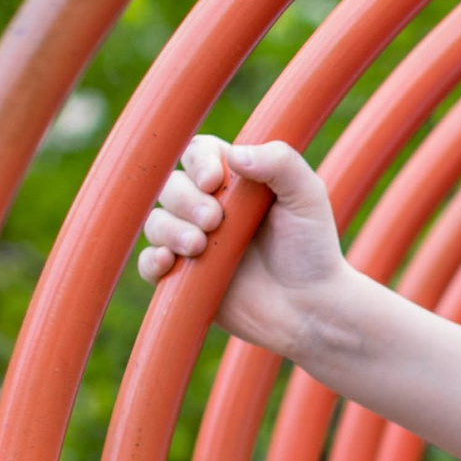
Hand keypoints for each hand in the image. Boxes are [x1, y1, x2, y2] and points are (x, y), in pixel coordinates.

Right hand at [137, 136, 352, 357]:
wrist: (310, 306)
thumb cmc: (312, 249)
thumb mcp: (307, 196)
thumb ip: (280, 163)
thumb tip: (234, 154)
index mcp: (235, 182)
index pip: (198, 153)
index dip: (198, 162)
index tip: (215, 182)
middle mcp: (208, 207)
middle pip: (171, 186)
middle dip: (186, 200)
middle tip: (214, 221)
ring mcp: (193, 242)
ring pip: (157, 222)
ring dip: (169, 229)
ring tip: (198, 246)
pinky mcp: (184, 277)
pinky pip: (148, 263)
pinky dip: (151, 260)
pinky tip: (168, 262)